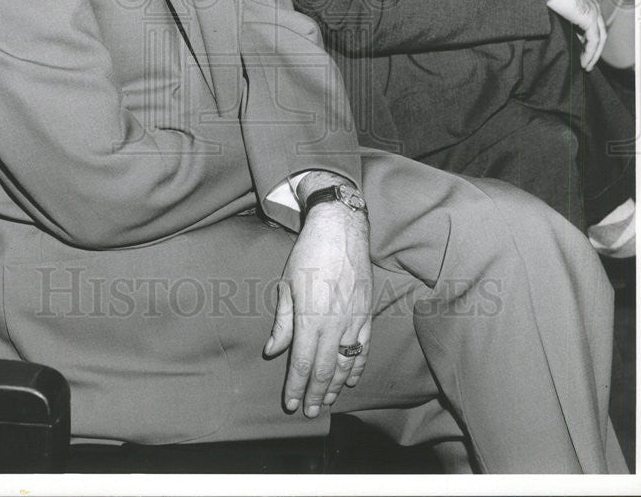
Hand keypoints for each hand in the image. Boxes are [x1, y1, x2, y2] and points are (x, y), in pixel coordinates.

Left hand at [264, 187, 371, 416]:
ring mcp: (354, 319)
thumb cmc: (308, 254)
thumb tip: (273, 351)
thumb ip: (282, 322)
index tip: (290, 403)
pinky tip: (351, 379)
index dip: (296, 386)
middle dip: (315, 394)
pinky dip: (358, 366)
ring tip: (326, 401)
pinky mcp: (367, 312)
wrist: (340, 230)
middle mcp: (334, 323)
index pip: (303, 363)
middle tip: (308, 411)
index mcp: (310, 317)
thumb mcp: (286, 285)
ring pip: (346, 362)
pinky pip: (363, 346)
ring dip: (336, 385)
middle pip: (325, 369)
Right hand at [537, 0, 606, 69]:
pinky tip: (583, 62)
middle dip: (593, 45)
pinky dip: (590, 53)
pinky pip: (594, 40)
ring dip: (593, 53)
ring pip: (600, 36)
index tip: (579, 44)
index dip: (587, 32)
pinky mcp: (590, 17)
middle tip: (586, 58)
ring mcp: (594, 8)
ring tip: (585, 65)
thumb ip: (555, 4)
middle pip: (599, 27)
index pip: (592, 15)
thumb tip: (545, 12)